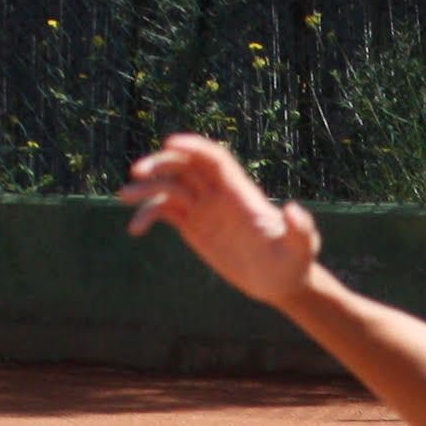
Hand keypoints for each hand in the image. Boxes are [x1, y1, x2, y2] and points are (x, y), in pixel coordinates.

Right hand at [121, 133, 322, 306]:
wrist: (280, 282)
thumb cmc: (294, 262)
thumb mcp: (302, 248)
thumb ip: (300, 229)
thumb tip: (293, 210)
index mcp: (242, 194)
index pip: (215, 160)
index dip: (194, 147)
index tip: (171, 143)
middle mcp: (220, 196)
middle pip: (187, 167)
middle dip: (162, 163)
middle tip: (138, 172)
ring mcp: (205, 210)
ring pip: (170, 187)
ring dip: (147, 188)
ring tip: (123, 197)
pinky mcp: (194, 227)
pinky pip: (166, 212)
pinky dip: (148, 214)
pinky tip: (135, 230)